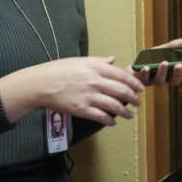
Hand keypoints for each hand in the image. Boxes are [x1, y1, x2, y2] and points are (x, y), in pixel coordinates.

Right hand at [0, 55, 142, 126]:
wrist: (41, 83)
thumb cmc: (59, 70)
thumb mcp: (81, 60)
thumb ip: (100, 61)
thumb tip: (113, 59)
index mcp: (96, 68)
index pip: (123, 76)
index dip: (135, 84)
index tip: (140, 89)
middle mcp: (95, 81)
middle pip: (122, 91)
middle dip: (133, 99)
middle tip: (137, 103)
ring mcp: (89, 96)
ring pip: (114, 106)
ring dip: (125, 112)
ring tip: (129, 115)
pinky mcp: (81, 109)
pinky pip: (101, 117)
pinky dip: (110, 120)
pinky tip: (113, 122)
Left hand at [135, 38, 181, 86]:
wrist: (133, 64)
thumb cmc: (149, 58)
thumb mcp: (161, 50)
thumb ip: (172, 47)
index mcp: (168, 74)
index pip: (177, 77)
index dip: (180, 72)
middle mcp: (161, 79)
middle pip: (171, 80)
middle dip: (175, 73)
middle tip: (178, 65)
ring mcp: (151, 81)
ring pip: (159, 80)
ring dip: (162, 72)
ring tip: (164, 63)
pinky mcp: (140, 80)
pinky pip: (144, 78)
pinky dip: (146, 72)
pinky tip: (146, 67)